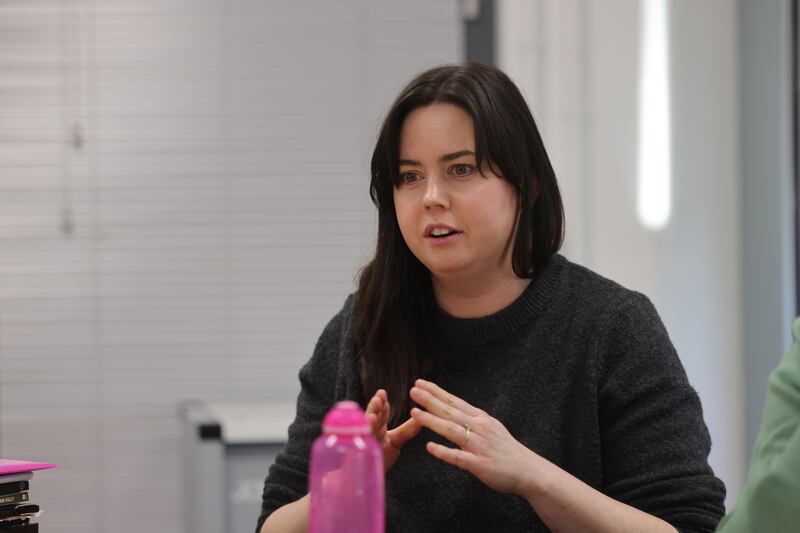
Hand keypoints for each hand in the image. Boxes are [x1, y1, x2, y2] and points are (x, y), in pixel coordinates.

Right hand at [365, 389, 422, 471]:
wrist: (368, 480)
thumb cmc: (380, 459)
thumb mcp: (396, 442)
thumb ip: (407, 430)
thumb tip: (421, 417)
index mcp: (377, 429)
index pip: (379, 414)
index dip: (381, 405)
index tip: (382, 393)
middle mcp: (369, 434)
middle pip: (370, 419)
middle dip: (373, 409)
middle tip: (378, 398)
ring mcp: (362, 445)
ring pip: (363, 432)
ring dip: (366, 424)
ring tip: (372, 416)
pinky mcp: (358, 456)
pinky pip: (357, 447)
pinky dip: (361, 441)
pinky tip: (363, 437)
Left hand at [409, 379, 538, 495]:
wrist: (529, 470)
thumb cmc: (507, 450)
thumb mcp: (491, 427)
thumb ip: (473, 419)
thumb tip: (454, 410)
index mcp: (481, 419)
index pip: (455, 402)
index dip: (437, 392)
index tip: (420, 383)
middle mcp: (480, 428)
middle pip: (451, 411)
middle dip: (430, 400)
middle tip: (413, 390)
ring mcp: (480, 446)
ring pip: (452, 430)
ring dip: (432, 420)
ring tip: (415, 412)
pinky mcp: (480, 465)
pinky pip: (459, 457)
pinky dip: (444, 452)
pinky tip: (430, 447)